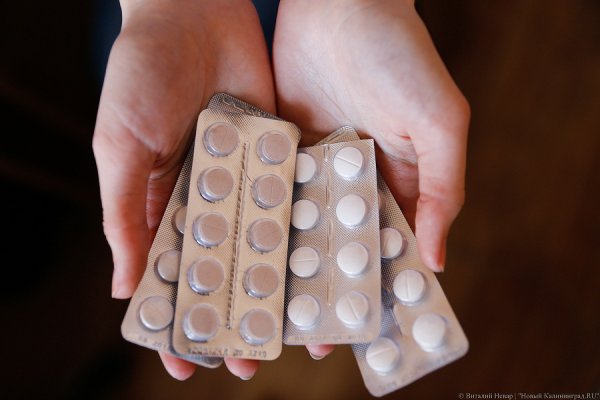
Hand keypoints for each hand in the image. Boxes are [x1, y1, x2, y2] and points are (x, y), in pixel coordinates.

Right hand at [93, 0, 272, 380]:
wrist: (194, 12)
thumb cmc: (140, 75)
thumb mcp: (121, 147)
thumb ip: (125, 215)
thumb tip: (125, 287)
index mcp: (164, 202)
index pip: (170, 272)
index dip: (175, 317)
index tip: (184, 362)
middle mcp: (208, 198)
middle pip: (223, 268)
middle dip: (234, 311)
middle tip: (249, 358)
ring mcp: (246, 179)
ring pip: (262, 242)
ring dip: (274, 284)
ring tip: (290, 328)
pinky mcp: (277, 155)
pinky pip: (290, 198)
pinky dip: (300, 231)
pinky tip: (315, 266)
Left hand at [274, 0, 468, 356]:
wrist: (340, 3)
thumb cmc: (400, 55)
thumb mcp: (439, 121)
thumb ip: (442, 188)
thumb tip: (437, 258)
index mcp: (394, 182)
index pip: (387, 247)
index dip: (377, 287)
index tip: (360, 329)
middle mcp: (351, 182)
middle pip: (338, 245)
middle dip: (323, 288)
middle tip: (305, 335)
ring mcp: (312, 167)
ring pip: (299, 226)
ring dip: (287, 265)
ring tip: (268, 308)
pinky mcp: (278, 149)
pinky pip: (269, 192)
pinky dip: (260, 221)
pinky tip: (245, 254)